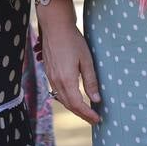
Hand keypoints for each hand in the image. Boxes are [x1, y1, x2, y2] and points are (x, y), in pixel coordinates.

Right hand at [35, 0, 100, 124]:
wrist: (55, 26)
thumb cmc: (72, 40)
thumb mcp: (86, 60)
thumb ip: (90, 81)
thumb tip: (96, 100)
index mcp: (66, 80)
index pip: (78, 105)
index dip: (88, 114)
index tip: (98, 119)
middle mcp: (56, 81)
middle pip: (69, 105)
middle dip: (81, 114)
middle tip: (93, 119)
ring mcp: (50, 77)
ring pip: (61, 99)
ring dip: (73, 107)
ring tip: (85, 111)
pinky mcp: (48, 72)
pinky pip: (56, 91)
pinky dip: (66, 99)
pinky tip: (73, 97)